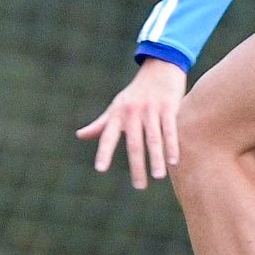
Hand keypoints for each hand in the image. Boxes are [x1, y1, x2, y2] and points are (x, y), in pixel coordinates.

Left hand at [76, 58, 186, 189]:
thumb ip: (101, 124)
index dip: (104, 153)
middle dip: (137, 166)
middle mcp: (133, 112)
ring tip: (157, 177)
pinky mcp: (168, 107)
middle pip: (134, 144)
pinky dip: (171, 146)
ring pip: (153, 139)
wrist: (159, 67)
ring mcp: (151, 110)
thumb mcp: (116, 106)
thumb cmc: (135, 92)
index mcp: (118, 114)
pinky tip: (174, 162)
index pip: (108, 136)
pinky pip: (169, 130)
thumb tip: (80, 135)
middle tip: (139, 187)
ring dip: (156, 159)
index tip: (100, 169)